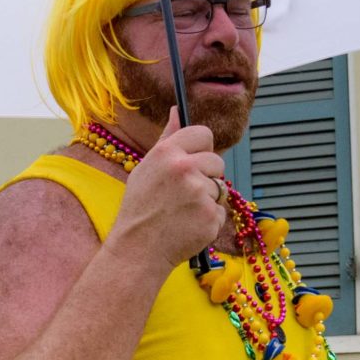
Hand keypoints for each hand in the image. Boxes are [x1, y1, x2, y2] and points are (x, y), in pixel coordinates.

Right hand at [106, 110, 227, 269]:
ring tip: (183, 211)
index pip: (204, 134)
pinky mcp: (211, 216)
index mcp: (167, 152)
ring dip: (207, 199)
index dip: (202, 149)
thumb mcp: (146, 167)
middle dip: (207, 176)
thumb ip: (167, 138)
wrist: (138, 249)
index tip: (194, 161)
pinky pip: (221, 211)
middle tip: (184, 194)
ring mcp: (200, 193)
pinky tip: (188, 225)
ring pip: (220, 188)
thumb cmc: (140, 208)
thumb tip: (177, 110)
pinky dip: (209, 220)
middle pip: (217, 162)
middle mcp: (184, 168)